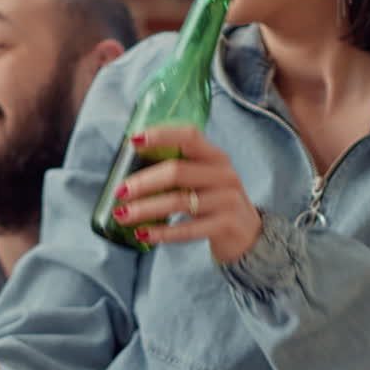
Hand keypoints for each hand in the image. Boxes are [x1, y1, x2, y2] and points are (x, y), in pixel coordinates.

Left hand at [112, 125, 261, 261]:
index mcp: (216, 156)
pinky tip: (143, 234)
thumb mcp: (204, 179)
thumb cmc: (214, 201)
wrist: (248, 235)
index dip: (161, 135)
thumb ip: (178, 168)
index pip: (189, 136)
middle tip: (120, 191)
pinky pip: (188, 229)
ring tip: (122, 215)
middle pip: (177, 171)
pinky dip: (162, 232)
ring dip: (146, 208)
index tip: (134, 141)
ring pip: (179, 201)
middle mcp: (224, 174)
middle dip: (144, 182)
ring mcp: (227, 200)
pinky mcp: (225, 225)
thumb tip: (129, 167)